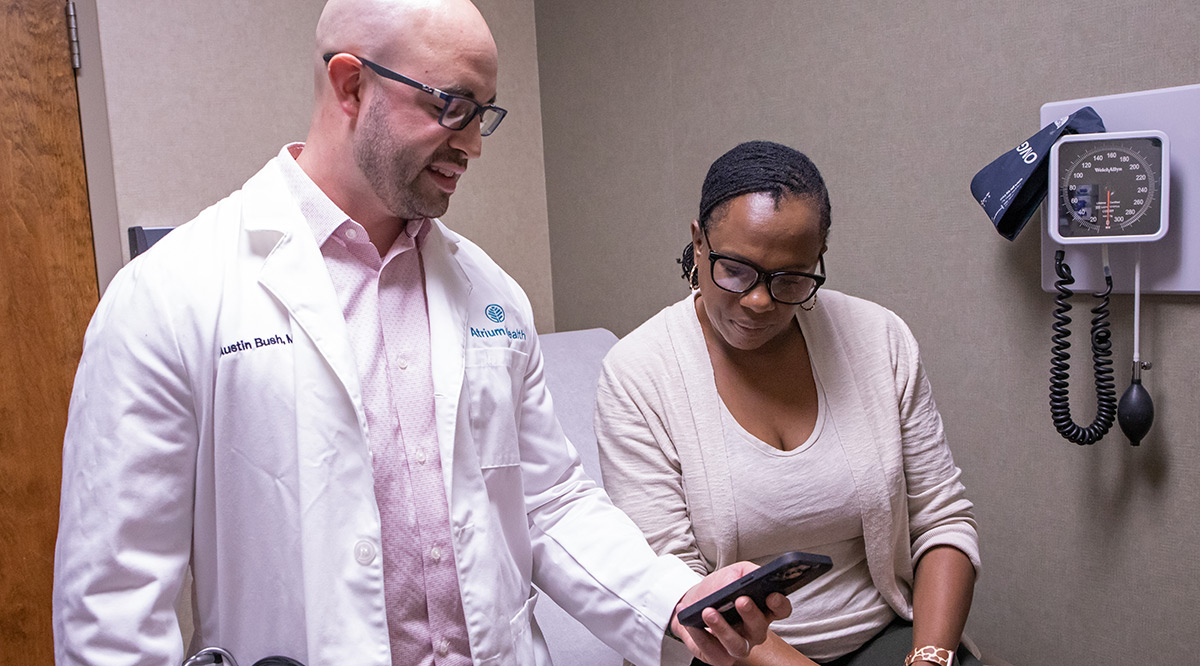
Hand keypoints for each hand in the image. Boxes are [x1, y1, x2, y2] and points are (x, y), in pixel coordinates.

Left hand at [669, 562, 791, 665]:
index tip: (772, 596)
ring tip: (709, 612)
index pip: (780, 610)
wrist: (693, 601)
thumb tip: (745, 580)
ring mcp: (738, 645)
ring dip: (723, 629)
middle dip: (751, 614)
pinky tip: (692, 625)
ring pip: (737, 645)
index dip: (779, 605)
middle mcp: (754, 631)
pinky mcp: (719, 657)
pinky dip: (700, 637)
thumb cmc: (718, 589)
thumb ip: (745, 572)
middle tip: (741, 600)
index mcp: (763, 609)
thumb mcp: (733, 572)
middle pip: (759, 628)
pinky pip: (712, 651)